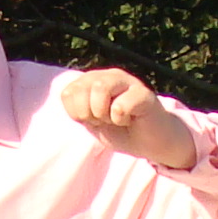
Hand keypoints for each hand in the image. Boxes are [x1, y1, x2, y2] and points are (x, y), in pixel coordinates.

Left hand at [60, 67, 197, 170]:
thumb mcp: (91, 121)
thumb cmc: (120, 130)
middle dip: (89, 114)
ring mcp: (128, 81)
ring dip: (104, 113)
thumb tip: (68, 93)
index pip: (68, 93)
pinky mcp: (144, 93)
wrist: (149, 143)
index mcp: (93, 81)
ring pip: (100, 87)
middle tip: (105, 120)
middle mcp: (109, 75)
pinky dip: (121, 119)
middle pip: (82, 88)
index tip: (93, 120)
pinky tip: (132, 119)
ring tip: (116, 119)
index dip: (77, 113)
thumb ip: (77, 107)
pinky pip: (120, 106)